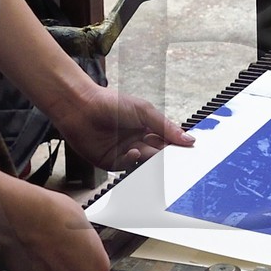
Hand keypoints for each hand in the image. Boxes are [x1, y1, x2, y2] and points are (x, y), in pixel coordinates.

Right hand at [0, 182, 111, 270]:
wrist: (24, 216)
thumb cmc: (53, 215)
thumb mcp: (83, 222)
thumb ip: (86, 243)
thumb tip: (81, 243)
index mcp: (97, 269)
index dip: (88, 261)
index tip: (82, 254)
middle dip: (71, 269)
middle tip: (61, 250)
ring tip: (45, 250)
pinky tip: (34, 255)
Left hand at [59, 89, 192, 173]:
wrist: (80, 107)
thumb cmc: (110, 103)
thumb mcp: (144, 111)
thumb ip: (166, 127)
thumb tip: (189, 139)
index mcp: (147, 128)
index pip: (167, 141)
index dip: (177, 146)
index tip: (188, 152)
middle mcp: (137, 141)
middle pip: (157, 154)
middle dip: (166, 157)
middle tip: (176, 161)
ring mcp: (124, 152)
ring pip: (144, 163)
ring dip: (150, 161)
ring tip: (155, 156)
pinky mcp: (110, 162)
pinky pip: (127, 167)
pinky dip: (132, 161)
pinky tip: (134, 152)